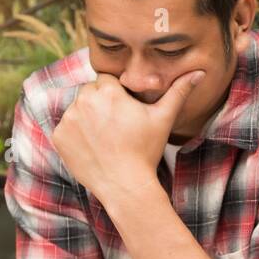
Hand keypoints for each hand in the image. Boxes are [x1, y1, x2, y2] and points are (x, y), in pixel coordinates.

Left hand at [53, 70, 204, 202]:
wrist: (125, 185)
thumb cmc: (146, 151)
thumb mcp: (163, 119)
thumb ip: (178, 91)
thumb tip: (199, 72)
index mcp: (109, 92)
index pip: (107, 80)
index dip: (116, 94)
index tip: (124, 111)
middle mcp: (85, 101)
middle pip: (90, 92)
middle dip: (100, 103)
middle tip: (115, 125)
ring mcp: (69, 119)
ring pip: (77, 108)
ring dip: (87, 117)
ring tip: (105, 137)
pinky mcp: (60, 136)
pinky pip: (66, 127)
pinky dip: (76, 134)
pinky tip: (93, 147)